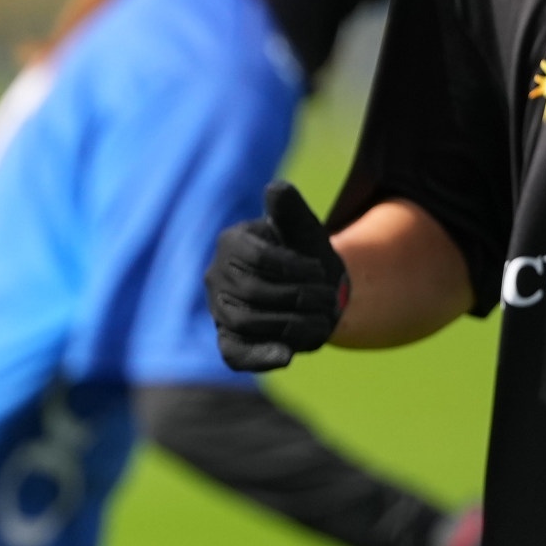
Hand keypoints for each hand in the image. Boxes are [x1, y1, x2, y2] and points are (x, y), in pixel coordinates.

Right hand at [206, 183, 348, 371]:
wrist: (315, 289)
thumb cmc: (306, 255)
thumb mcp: (304, 230)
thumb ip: (291, 210)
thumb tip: (276, 188)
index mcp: (231, 243)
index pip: (258, 258)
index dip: (294, 267)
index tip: (319, 268)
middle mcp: (217, 277)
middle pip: (253, 292)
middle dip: (299, 296)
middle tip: (329, 296)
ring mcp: (220, 310)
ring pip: (248, 322)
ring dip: (293, 323)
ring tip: (322, 318)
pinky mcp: (230, 340)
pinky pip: (234, 354)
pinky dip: (259, 357)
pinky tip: (285, 357)